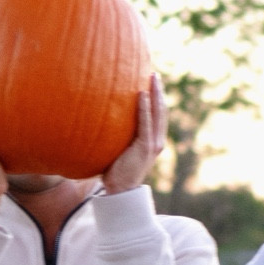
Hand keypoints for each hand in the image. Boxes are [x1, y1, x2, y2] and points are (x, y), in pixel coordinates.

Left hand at [101, 74, 166, 193]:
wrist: (120, 191)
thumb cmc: (115, 170)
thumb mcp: (119, 148)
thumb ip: (119, 134)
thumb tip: (101, 117)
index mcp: (153, 140)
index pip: (158, 114)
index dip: (157, 97)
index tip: (151, 81)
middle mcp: (157, 141)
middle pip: (161, 110)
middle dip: (159, 91)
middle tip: (153, 73)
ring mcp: (153, 144)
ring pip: (158, 114)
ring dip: (155, 94)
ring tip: (151, 77)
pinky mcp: (146, 147)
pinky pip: (146, 124)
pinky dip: (145, 108)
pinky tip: (141, 94)